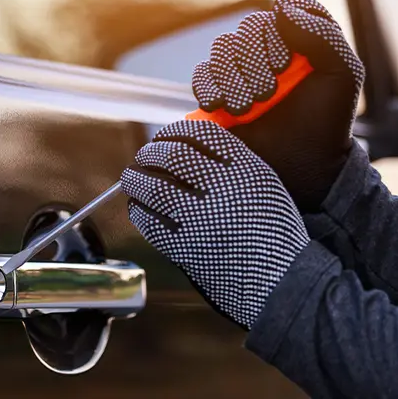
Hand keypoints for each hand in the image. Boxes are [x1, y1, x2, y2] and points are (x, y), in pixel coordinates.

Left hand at [121, 120, 309, 329]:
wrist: (281, 280)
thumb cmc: (271, 229)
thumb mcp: (263, 183)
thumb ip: (230, 160)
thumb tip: (185, 142)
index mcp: (246, 170)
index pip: (202, 135)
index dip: (176, 131)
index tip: (166, 136)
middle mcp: (222, 190)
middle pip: (172, 157)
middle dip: (150, 151)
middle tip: (144, 155)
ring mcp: (201, 220)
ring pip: (154, 188)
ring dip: (135, 178)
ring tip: (131, 177)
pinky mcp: (185, 249)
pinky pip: (149, 222)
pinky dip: (138, 210)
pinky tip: (137, 207)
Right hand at [190, 0, 364, 212]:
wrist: (298, 168)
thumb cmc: (324, 123)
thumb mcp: (340, 75)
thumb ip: (322, 36)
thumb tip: (280, 9)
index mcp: (298, 42)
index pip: (276, 17)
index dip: (274, 38)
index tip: (284, 67)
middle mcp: (266, 53)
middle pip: (244, 33)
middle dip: (252, 63)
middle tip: (267, 94)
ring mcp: (238, 73)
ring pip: (220, 51)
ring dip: (231, 77)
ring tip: (247, 107)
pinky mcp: (215, 95)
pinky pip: (200, 76)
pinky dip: (208, 88)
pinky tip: (223, 107)